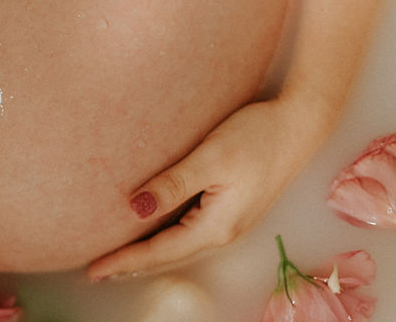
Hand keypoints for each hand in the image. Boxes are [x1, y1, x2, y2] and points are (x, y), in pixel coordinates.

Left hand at [87, 99, 328, 280]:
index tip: (93, 269)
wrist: (302, 123)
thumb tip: (135, 209)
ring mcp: (230, 222)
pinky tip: (152, 235)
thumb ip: (172, 184)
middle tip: (96, 271)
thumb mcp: (210, 158)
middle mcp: (223, 232)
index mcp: (216, 227)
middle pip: (168, 257)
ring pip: (179, 248)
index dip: (123, 261)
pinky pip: (189, 234)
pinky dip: (164, 241)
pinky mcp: (232, 209)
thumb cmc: (258, 135)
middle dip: (131, 266)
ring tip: (118, 261)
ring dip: (148, 256)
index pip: (159, 252)